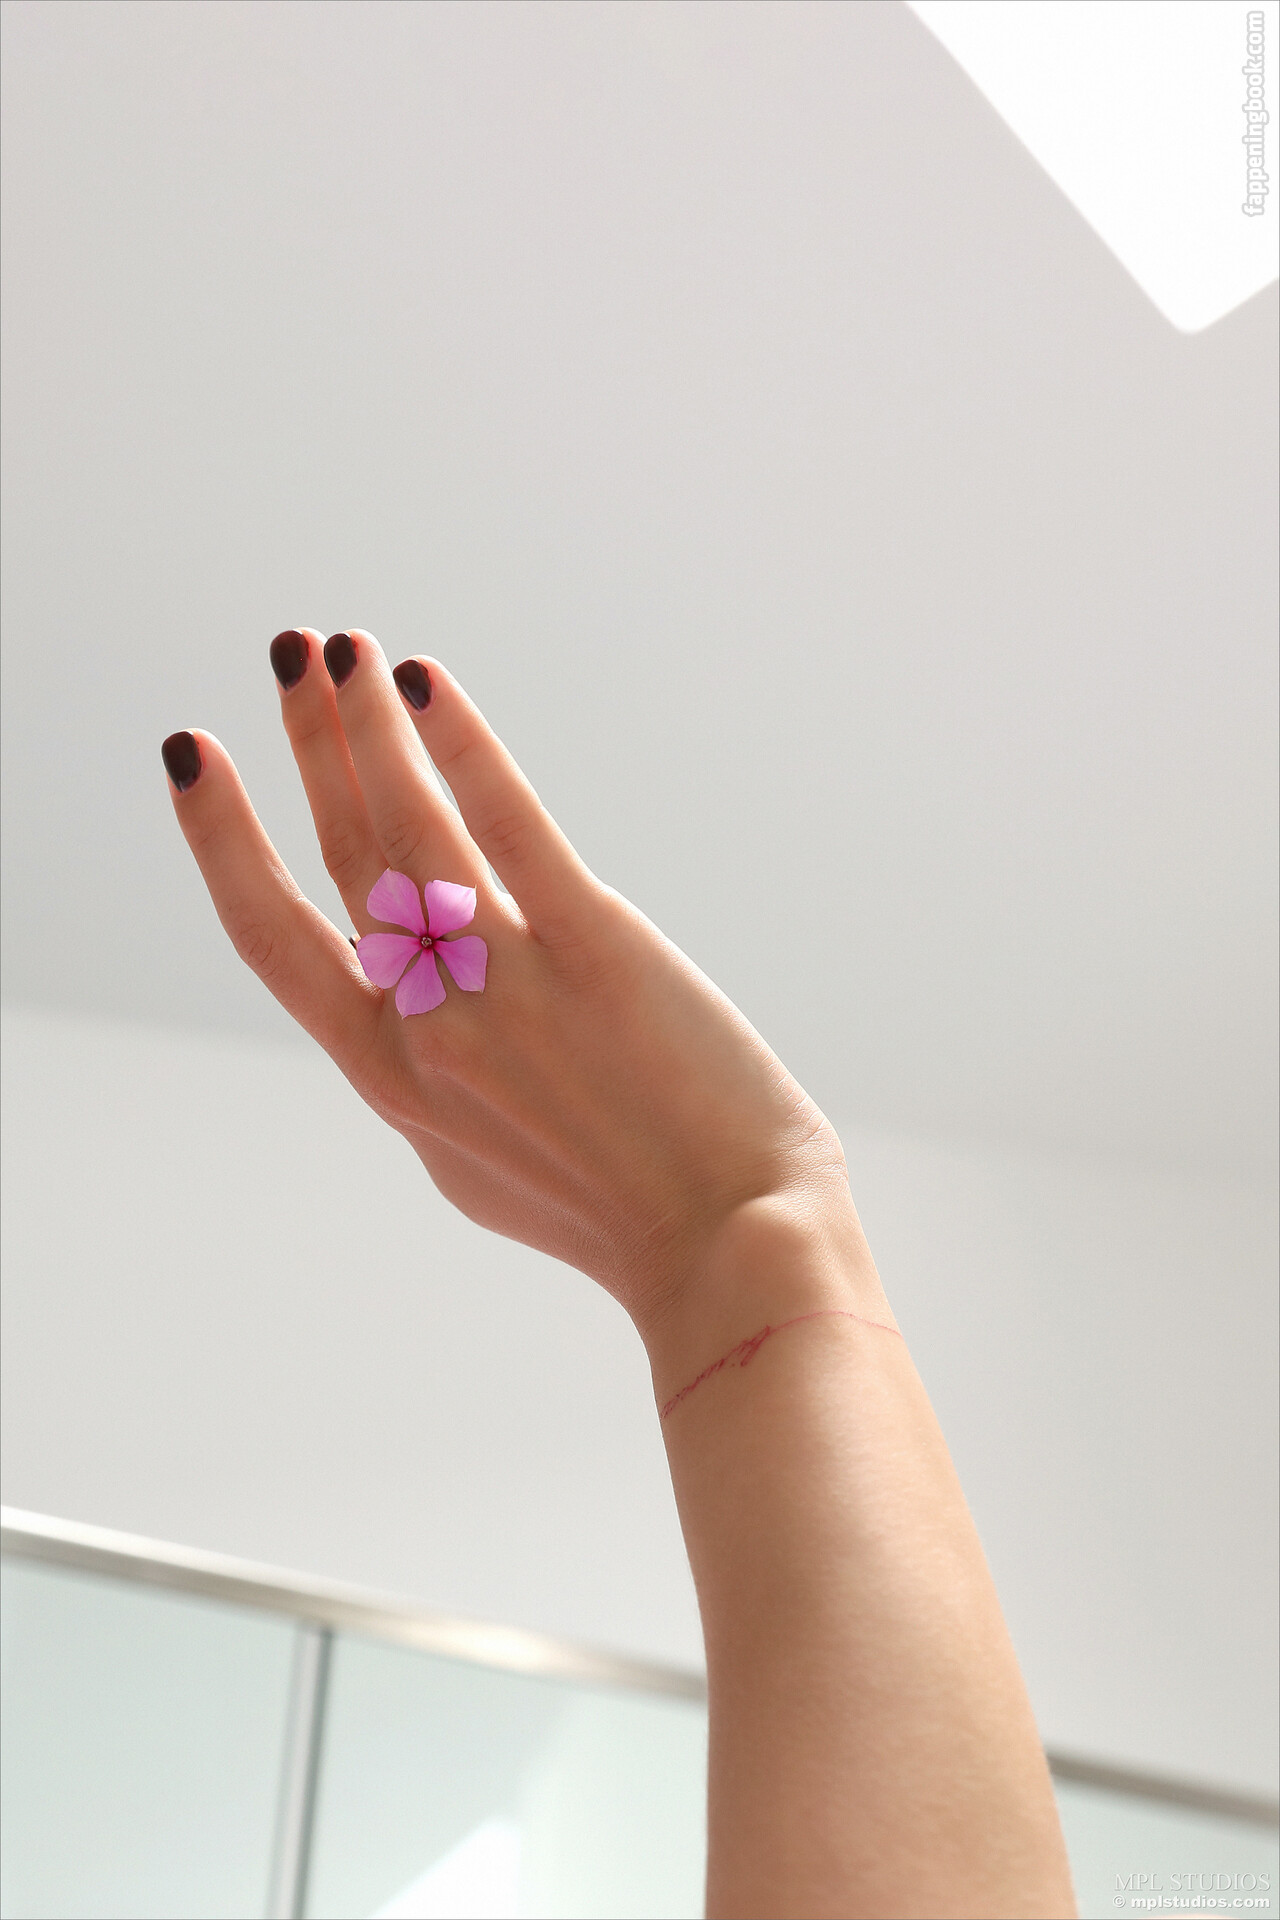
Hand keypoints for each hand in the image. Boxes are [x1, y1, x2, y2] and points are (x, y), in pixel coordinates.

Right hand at [163, 629, 855, 1339]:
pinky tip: (425, 682)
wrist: (726, 1253)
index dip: (224, 840)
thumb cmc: (615, 1213)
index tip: (195, 759)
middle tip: (284, 654)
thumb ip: (429, 1074)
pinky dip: (458, 744)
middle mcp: (425, 1023)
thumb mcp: (478, 1159)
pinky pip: (506, 822)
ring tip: (336, 646)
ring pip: (403, 824)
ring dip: (360, 724)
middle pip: (342, 853)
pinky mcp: (594, 946)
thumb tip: (406, 1001)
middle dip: (304, 746)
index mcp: (390, 1078)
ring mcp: (503, 981)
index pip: (276, 935)